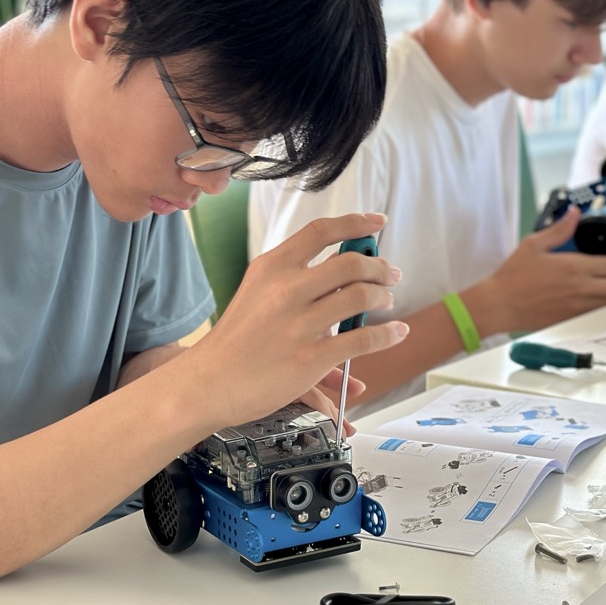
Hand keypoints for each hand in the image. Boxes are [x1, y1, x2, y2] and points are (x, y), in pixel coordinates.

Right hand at [177, 213, 407, 431]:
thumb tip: (341, 266)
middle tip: (390, 274)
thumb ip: (295, 278)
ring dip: (384, 297)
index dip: (355, 223)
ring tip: (387, 302)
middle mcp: (286, 289)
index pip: (321, 231)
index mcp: (272, 266)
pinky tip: (396, 332)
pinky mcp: (309, 357)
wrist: (209, 382)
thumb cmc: (236, 339)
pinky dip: (388, 333)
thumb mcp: (257, 293)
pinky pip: (363, 338)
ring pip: (362, 296)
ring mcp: (298, 323)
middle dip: (380, 266)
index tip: (376, 222)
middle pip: (351, 262)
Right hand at [471, 206, 605, 332]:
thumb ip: (559, 230)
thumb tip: (575, 215)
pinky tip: (600, 296)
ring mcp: (579, 307)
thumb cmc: (513, 277)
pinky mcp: (573, 319)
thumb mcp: (533, 245)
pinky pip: (601, 313)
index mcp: (573, 267)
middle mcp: (581, 288)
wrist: (500, 305)